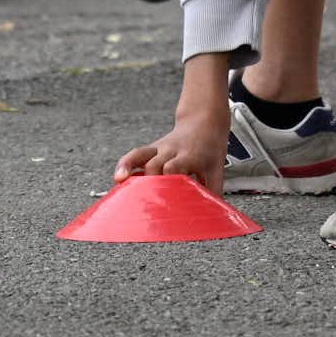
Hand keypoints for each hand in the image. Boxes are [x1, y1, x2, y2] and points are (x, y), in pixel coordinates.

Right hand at [113, 109, 228, 197]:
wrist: (203, 121)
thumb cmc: (210, 147)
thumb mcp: (217, 167)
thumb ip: (213, 190)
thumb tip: (213, 215)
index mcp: (189, 155)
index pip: (175, 165)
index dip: (168, 178)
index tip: (166, 195)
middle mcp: (171, 150)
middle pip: (154, 163)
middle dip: (148, 182)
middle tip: (144, 200)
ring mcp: (159, 148)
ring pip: (140, 154)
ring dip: (128, 167)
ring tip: (118, 182)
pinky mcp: (151, 150)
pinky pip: (135, 155)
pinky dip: (124, 165)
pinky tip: (118, 178)